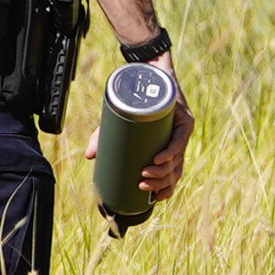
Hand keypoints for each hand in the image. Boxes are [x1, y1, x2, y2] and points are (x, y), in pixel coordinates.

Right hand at [81, 80, 193, 203]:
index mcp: (169, 149)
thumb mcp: (117, 123)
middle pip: (175, 170)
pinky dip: (170, 152)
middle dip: (160, 183)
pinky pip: (179, 140)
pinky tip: (159, 159)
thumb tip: (89, 156)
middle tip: (141, 185)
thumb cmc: (135, 102)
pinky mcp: (185, 121)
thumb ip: (103, 139)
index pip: (173, 175)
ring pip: (178, 159)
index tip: (155, 199)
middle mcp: (179, 143)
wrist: (149, 76)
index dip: (167, 189)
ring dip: (162, 171)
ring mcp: (184, 133)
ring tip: (145, 174)